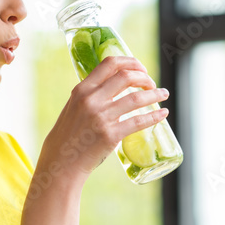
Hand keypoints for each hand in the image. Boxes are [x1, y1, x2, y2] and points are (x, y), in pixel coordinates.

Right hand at [40, 55, 168, 182]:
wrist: (61, 162)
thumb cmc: (69, 135)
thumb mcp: (74, 106)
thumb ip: (91, 94)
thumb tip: (115, 84)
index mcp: (82, 89)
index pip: (110, 64)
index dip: (130, 62)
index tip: (141, 68)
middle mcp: (91, 100)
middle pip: (126, 77)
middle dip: (145, 77)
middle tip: (152, 84)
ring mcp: (101, 117)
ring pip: (136, 98)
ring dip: (155, 94)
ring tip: (164, 94)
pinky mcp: (110, 135)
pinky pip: (138, 121)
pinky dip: (154, 116)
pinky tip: (163, 114)